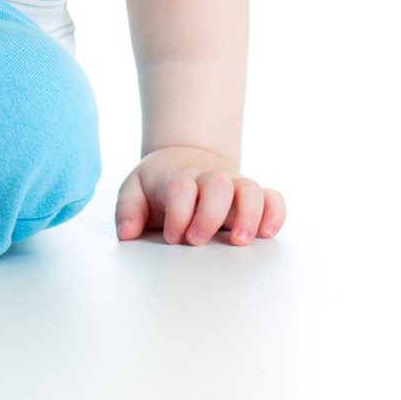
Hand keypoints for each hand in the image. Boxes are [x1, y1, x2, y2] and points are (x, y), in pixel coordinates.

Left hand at [114, 146, 285, 245]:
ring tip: (240, 241)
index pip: (180, 188)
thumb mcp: (135, 190)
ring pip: (250, 189)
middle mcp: (209, 180)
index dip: (178, 212)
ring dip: (248, 214)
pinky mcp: (251, 197)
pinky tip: (267, 233)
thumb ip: (128, 210)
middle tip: (197, 241)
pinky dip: (275, 213)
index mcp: (178, 178)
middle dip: (209, 215)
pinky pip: (272, 197)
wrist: (183, 158)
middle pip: (217, 186)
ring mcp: (233, 186)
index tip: (171, 236)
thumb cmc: (159, 183)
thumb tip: (126, 233)